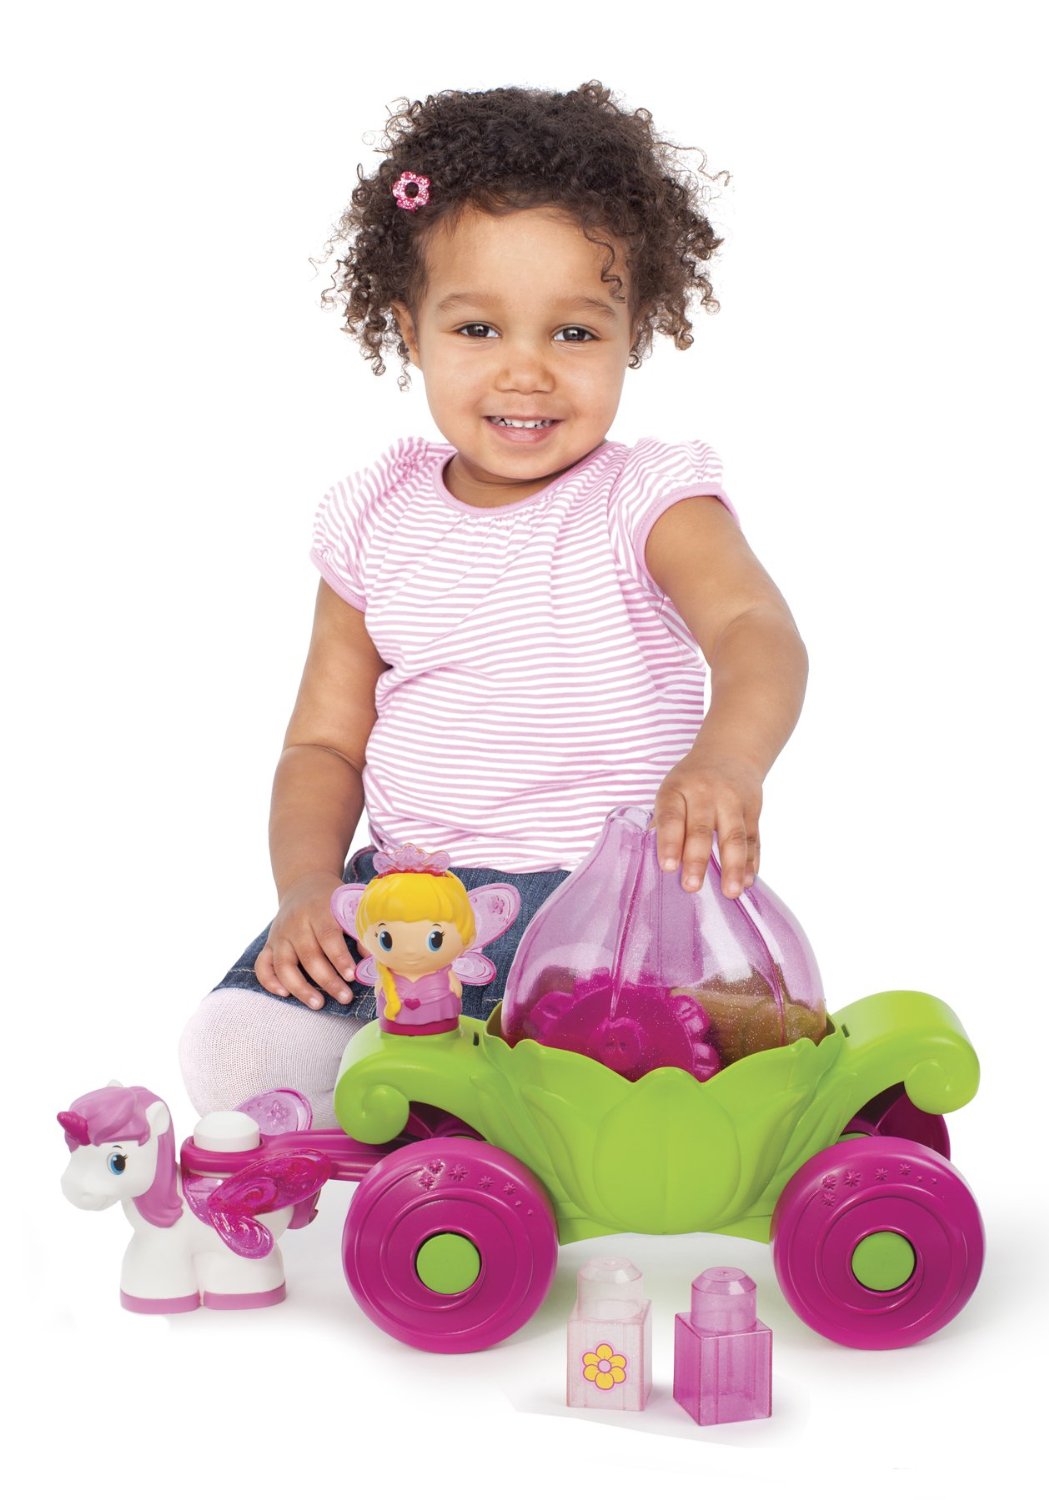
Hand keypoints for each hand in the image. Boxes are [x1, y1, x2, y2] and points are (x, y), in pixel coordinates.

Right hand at [255, 871, 357, 1009]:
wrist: (304, 883)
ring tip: (318, 1004)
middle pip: (308, 955)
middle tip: (345, 997)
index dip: (339, 957)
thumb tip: (371, 958)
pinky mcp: (269, 944)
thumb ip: (358, 929)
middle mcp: (296, 923)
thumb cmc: (332, 901)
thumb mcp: (347, 905)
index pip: (327, 936)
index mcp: (319, 910)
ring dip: (300, 988)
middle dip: (327, 980)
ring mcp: (279, 934)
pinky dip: (269, 981)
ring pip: (284, 965)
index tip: (351, 976)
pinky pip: (262, 965)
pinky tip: (284, 994)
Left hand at [650, 749, 762, 898]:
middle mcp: (705, 793)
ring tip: (730, 892)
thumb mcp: (672, 792)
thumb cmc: (692, 781)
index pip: (671, 817)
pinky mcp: (753, 809)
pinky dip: (752, 862)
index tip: (667, 867)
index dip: (668, 842)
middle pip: (701, 829)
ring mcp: (732, 801)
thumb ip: (664, 824)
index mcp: (677, 790)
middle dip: (697, 860)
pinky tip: (748, 881)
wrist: (730, 753)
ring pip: (734, 836)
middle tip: (692, 887)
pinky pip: (753, 838)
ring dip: (733, 866)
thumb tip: (649, 861)